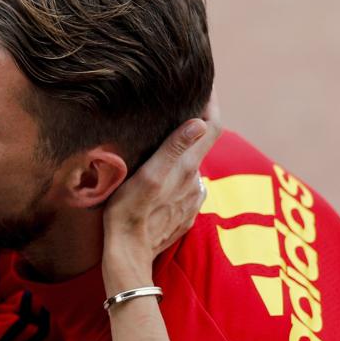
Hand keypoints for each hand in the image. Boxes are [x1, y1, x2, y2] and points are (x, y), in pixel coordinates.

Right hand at [103, 90, 221, 285]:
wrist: (127, 255)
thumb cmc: (128, 213)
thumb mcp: (147, 176)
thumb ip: (174, 148)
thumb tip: (200, 121)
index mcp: (188, 168)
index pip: (212, 126)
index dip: (211, 103)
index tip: (204, 84)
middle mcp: (196, 183)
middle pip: (202, 145)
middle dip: (194, 126)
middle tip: (178, 108)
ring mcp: (191, 201)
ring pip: (192, 168)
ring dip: (183, 154)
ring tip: (162, 144)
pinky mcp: (183, 215)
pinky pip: (186, 189)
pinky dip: (177, 178)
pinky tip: (160, 180)